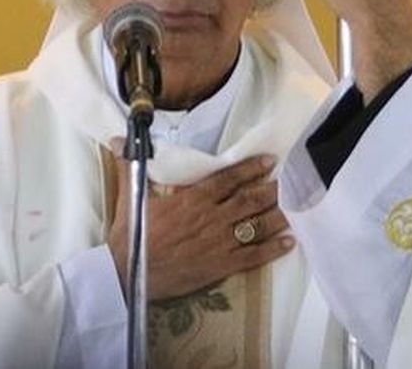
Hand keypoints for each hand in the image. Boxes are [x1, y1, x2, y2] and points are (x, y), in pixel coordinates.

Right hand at [106, 153, 294, 300]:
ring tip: (296, 207)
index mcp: (193, 198)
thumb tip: (116, 138)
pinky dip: (273, 249)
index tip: (268, 161)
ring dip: (277, 215)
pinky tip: (288, 242)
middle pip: (249, 200)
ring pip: (256, 225)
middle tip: (290, 181)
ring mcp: (219, 243)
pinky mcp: (221, 266)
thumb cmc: (130, 235)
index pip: (227, 178)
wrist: (128, 274)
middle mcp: (212, 218)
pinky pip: (253, 257)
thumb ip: (130, 164)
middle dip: (272, 189)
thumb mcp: (130, 195)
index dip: (250, 169)